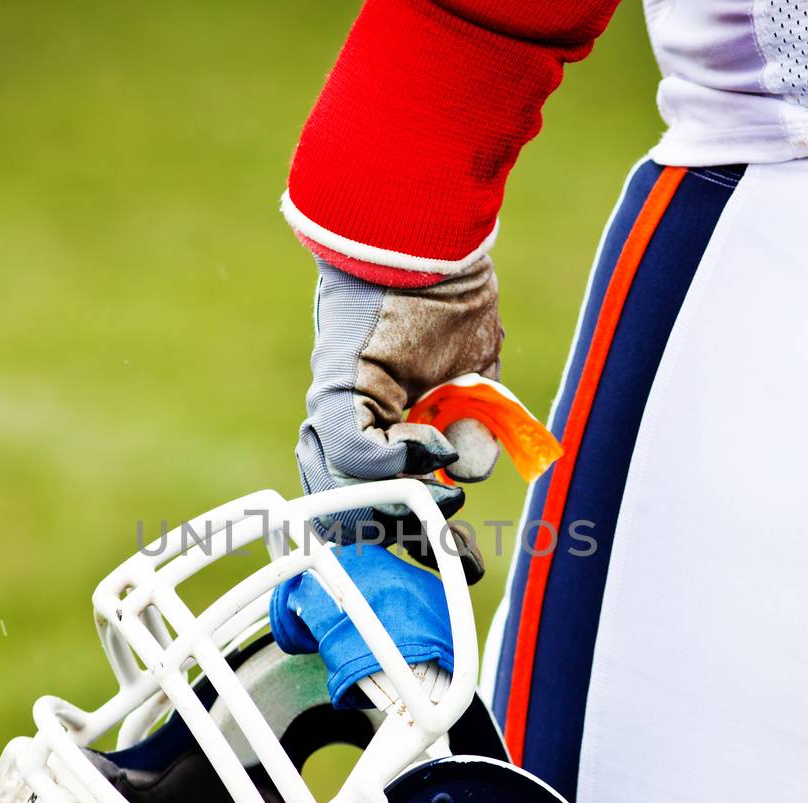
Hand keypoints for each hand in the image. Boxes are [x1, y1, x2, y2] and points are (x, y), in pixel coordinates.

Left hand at [295, 256, 502, 582]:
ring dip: (407, 505)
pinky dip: (399, 463)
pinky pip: (358, 455)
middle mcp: (346, 424)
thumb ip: (471, 424)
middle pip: (356, 511)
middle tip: (455, 554)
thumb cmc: (445, 293)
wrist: (420, 238)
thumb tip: (466, 469)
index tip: (458, 559)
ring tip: (446, 498)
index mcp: (378, 423)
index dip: (416, 534)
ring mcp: (336, 411)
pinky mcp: (336, 392)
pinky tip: (432, 448)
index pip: (379, 498)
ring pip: (349, 492)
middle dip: (410, 541)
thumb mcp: (469, 374)